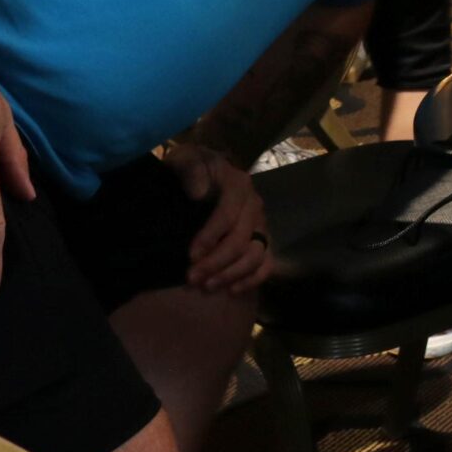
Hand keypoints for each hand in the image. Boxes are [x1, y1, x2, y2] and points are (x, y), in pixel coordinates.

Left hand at [167, 142, 271, 294]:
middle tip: (192, 279)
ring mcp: (261, 224)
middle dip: (216, 262)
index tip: (190, 256)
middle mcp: (255, 204)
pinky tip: (233, 290)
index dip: (210, 238)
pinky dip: (253, 279)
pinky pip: (266, 264)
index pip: (228, 216)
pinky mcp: (262, 240)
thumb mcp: (185, 161)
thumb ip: (191, 171)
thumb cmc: (190, 170)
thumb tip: (198, 193)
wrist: (198, 176)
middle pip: (241, 240)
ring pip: (255, 255)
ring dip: (232, 274)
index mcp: (239, 184)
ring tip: (207, 286)